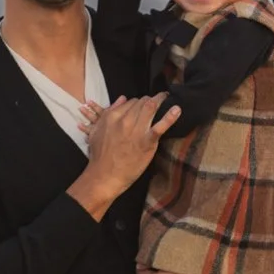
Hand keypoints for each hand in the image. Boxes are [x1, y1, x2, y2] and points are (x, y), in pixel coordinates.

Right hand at [69, 96, 179, 220]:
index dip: (139, 103)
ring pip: (151, 107)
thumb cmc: (100, 155)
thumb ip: (108, 112)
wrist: (104, 175)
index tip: (143, 106)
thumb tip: (122, 98)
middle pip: (142, 102)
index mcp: (112, 117)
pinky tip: (177, 109)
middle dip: (151, 100)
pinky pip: (160, 126)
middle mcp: (124, 120)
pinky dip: (170, 117)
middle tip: (157, 101)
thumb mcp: (96, 130)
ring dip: (160, 100)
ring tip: (166, 98)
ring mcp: (136, 131)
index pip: (131, 102)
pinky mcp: (146, 142)